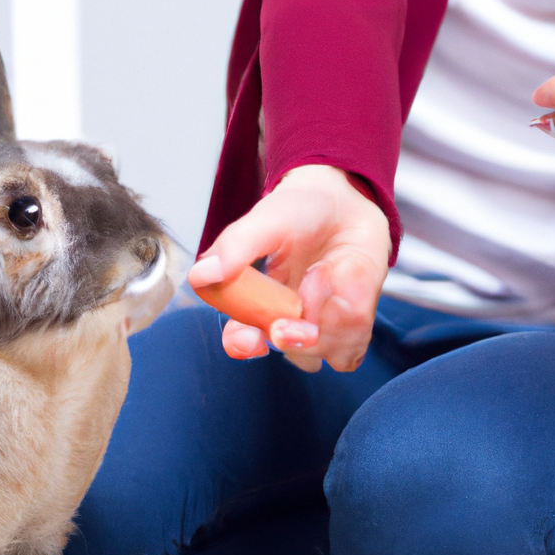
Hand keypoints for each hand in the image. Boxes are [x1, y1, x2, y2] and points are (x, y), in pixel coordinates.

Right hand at [187, 164, 390, 371]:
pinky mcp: (355, 326)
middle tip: (300, 310)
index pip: (241, 340)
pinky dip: (355, 318)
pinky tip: (348, 282)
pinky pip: (356, 345)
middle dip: (297, 336)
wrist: (343, 202)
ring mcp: (324, 328)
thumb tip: (199, 276)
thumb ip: (235, 248)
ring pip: (327, 350)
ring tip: (324, 269)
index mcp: (255, 304)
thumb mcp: (266, 221)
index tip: (249, 339)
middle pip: (291, 352)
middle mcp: (289, 322)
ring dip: (331, 315)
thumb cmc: (299, 212)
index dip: (241, 345)